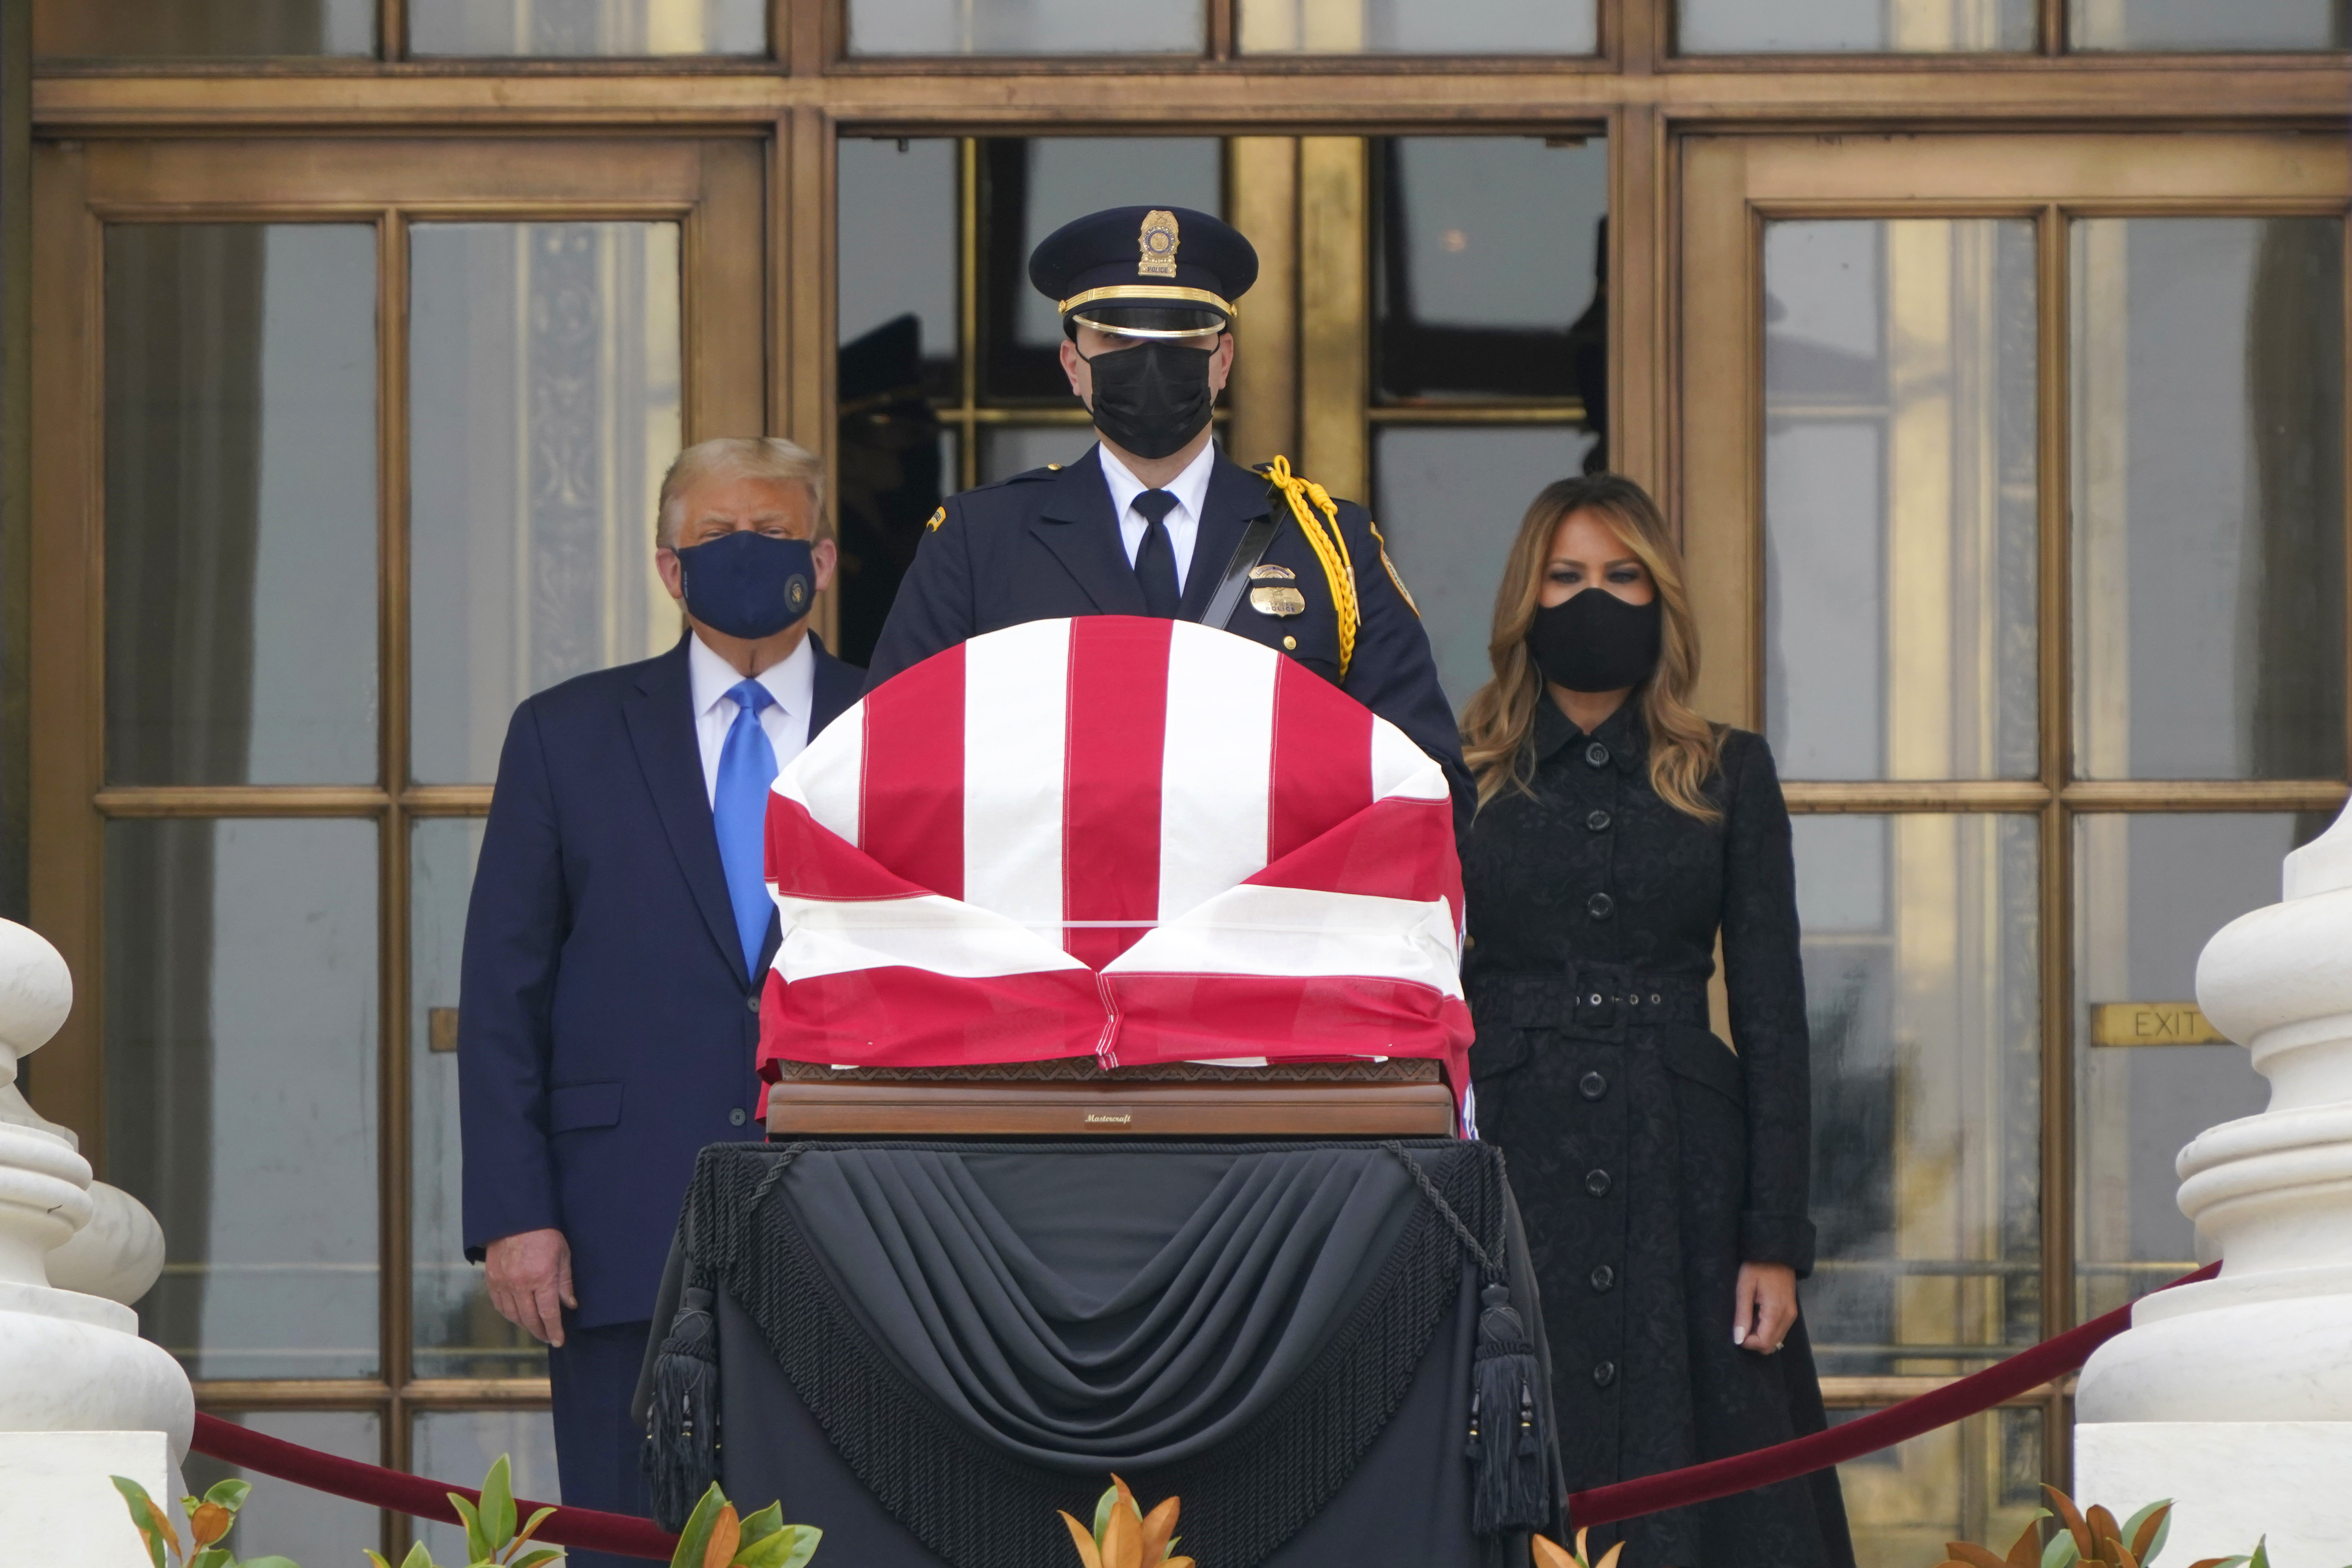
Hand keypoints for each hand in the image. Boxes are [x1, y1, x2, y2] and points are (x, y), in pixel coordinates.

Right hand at [486, 1228, 575, 1347]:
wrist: (517, 1218)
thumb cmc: (545, 1234)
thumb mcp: (563, 1255)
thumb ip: (565, 1283)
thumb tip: (570, 1305)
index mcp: (542, 1278)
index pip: (548, 1313)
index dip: (554, 1330)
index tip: (558, 1341)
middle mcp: (520, 1284)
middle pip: (529, 1318)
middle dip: (540, 1331)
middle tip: (547, 1337)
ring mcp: (504, 1283)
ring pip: (513, 1314)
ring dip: (524, 1325)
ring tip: (535, 1328)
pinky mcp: (492, 1279)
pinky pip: (499, 1305)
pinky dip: (509, 1314)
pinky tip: (517, 1316)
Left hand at [1733, 1262, 1796, 1354]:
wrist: (1776, 1253)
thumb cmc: (1757, 1267)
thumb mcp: (1744, 1288)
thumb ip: (1742, 1315)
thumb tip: (1738, 1339)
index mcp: (1776, 1312)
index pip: (1763, 1343)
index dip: (1747, 1342)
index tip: (1736, 1331)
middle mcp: (1788, 1317)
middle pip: (1771, 1345)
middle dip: (1753, 1341)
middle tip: (1741, 1325)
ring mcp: (1792, 1315)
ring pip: (1776, 1340)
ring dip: (1760, 1336)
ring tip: (1748, 1319)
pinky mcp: (1792, 1312)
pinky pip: (1780, 1331)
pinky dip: (1767, 1331)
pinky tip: (1757, 1317)